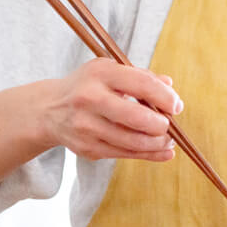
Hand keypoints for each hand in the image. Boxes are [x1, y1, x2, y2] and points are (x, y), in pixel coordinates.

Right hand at [41, 57, 181, 161]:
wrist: (49, 110)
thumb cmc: (89, 86)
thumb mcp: (110, 71)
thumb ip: (141, 77)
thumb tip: (170, 86)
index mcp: (100, 74)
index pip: (141, 84)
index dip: (165, 97)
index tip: (176, 105)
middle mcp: (90, 99)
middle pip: (137, 118)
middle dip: (162, 124)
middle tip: (169, 124)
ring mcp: (87, 126)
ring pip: (133, 142)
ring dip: (158, 143)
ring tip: (168, 139)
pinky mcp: (88, 148)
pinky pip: (125, 154)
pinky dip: (149, 155)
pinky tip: (163, 152)